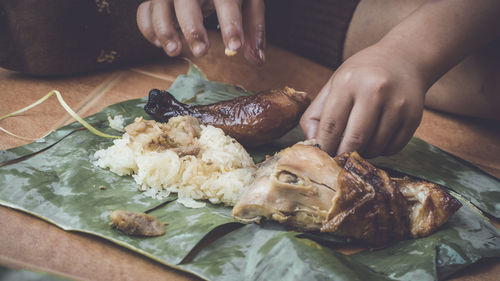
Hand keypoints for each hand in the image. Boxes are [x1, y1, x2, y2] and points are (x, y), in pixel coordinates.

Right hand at [137, 0, 264, 64]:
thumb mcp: (248, 4)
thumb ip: (253, 30)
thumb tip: (257, 60)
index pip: (226, 0)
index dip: (230, 23)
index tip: (234, 47)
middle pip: (186, 1)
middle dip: (193, 27)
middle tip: (202, 51)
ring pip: (159, 6)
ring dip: (164, 30)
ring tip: (175, 51)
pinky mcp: (155, 0)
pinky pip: (144, 12)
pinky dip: (148, 29)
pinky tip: (160, 44)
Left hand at [300, 44, 427, 157]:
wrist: (404, 58)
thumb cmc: (362, 74)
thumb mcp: (334, 85)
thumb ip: (316, 113)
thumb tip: (312, 143)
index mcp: (348, 82)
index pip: (331, 125)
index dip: (324, 146)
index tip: (321, 156)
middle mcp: (375, 91)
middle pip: (355, 139)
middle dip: (343, 155)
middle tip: (338, 159)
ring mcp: (397, 104)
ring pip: (375, 147)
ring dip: (363, 153)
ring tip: (358, 144)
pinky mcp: (414, 116)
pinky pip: (393, 148)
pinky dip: (381, 151)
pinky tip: (376, 139)